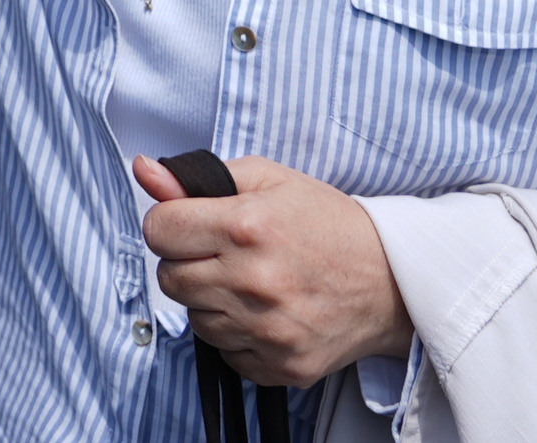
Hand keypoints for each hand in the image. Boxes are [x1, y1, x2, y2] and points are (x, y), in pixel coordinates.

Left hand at [133, 155, 408, 389]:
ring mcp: (269, 330)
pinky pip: (225, 354)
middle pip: (170, 278)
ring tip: (250, 282)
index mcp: (247, 226)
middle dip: (187, 262)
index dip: (170, 224)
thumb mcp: (268, 179)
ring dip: (211, 301)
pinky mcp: (282, 366)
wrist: (392, 280)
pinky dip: (237, 336)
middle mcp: (255, 281)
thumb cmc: (327, 223)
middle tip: (224, 254)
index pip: (159, 230)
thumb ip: (199, 177)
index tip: (191, 224)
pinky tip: (265, 313)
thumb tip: (144, 171)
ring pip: (194, 320)